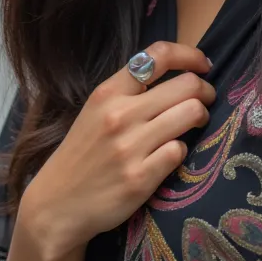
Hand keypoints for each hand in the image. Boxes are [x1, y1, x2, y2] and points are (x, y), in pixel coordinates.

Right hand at [19, 43, 214, 260]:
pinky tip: (171, 154)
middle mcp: (120, 115)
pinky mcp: (140, 178)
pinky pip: (180, 150)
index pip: (158, 55)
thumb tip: (179, 73)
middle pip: (187, 85)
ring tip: (194, 124)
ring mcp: (130, 147)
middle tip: (205, 100)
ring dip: (201, 117)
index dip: (190, 55)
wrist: (56, 205)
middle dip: (205, 91)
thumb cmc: (83, 154)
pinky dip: (182, 150)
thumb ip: (130, 91)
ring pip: (192, 113)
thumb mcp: (96, 111)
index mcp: (108, 92)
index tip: (203, 65)